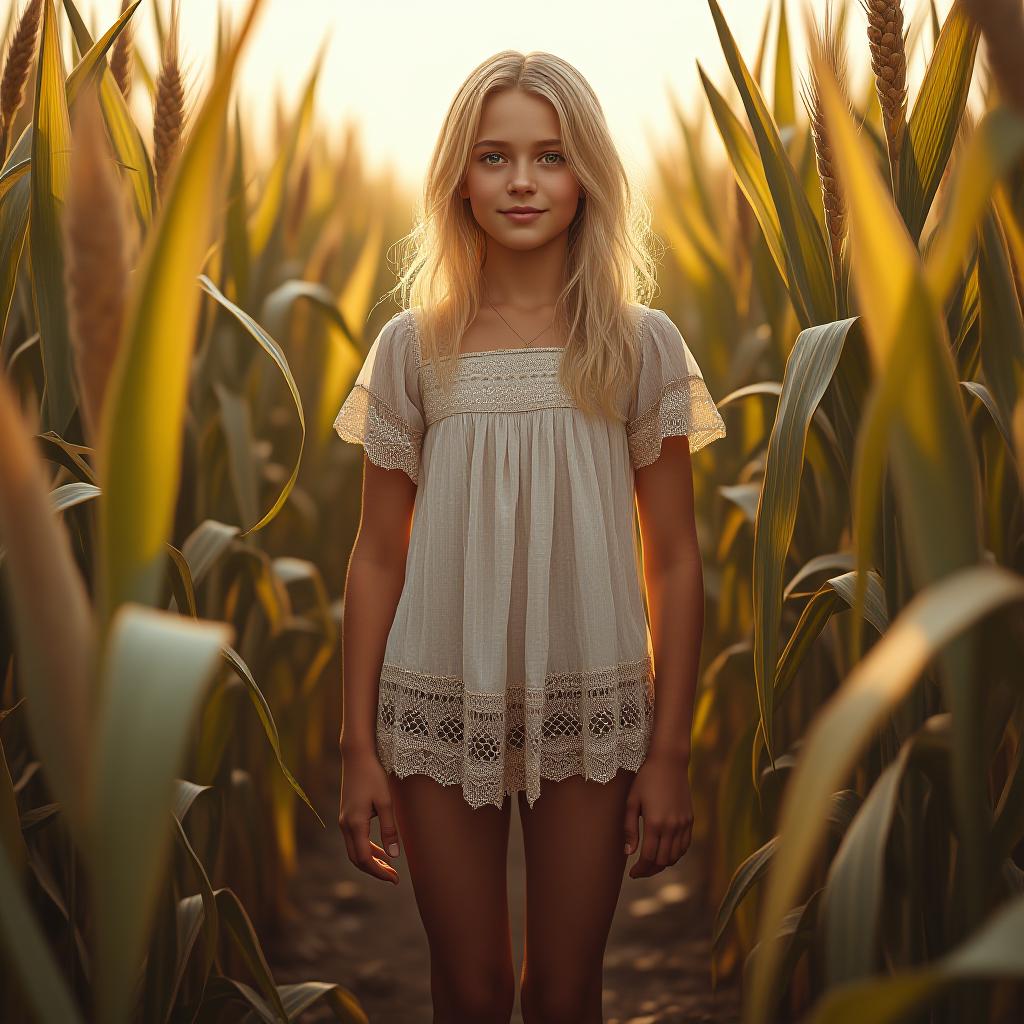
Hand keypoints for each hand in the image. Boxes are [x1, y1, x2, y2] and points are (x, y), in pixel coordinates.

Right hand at [338, 746, 401, 885]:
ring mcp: (343, 820)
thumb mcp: (386, 801)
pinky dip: (367, 848)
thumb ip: (389, 829)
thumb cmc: (373, 775)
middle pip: (357, 859)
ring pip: (354, 850)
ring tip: (389, 867)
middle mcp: (345, 825)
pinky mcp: (346, 814)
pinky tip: (380, 849)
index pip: (365, 858)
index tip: (395, 879)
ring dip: (370, 860)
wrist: (356, 755)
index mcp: (355, 823)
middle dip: (375, 870)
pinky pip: (354, 839)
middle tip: (394, 877)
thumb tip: (394, 855)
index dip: (379, 872)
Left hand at [622, 750, 693, 878]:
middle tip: (640, 871)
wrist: (669, 762)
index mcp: (655, 823)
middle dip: (650, 870)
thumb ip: (630, 828)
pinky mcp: (690, 819)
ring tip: (651, 864)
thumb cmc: (646, 779)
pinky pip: (685, 845)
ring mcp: (683, 824)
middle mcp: (672, 826)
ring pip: (676, 856)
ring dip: (663, 864)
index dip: (640, 869)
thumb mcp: (632, 801)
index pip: (649, 857)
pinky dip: (676, 854)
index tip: (632, 873)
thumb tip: (629, 852)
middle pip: (663, 861)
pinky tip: (666, 853)